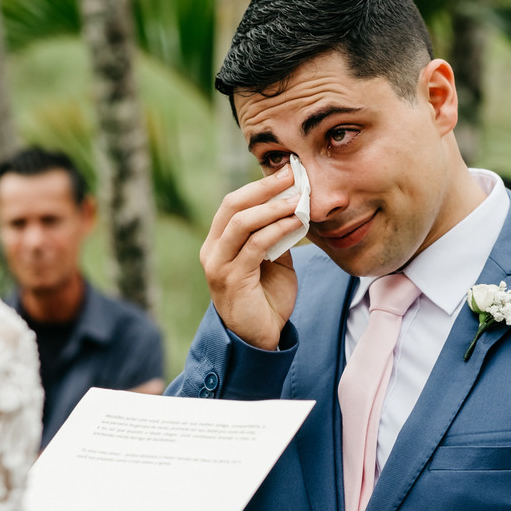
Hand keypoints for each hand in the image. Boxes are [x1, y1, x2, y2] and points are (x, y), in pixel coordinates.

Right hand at [200, 168, 305, 349]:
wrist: (259, 339)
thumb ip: (275, 236)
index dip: (258, 185)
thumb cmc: (265, 299)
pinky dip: (277, 230)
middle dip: (264, 187)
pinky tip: (296, 222)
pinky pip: (256, 246)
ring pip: (242, 223)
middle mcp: (212, 251)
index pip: (233, 203)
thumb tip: (293, 207)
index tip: (286, 172)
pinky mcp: (232, 280)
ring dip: (273, 207)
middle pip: (233, 205)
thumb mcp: (271, 261)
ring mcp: (218, 265)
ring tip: (299, 197)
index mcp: (217, 243)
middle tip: (292, 175)